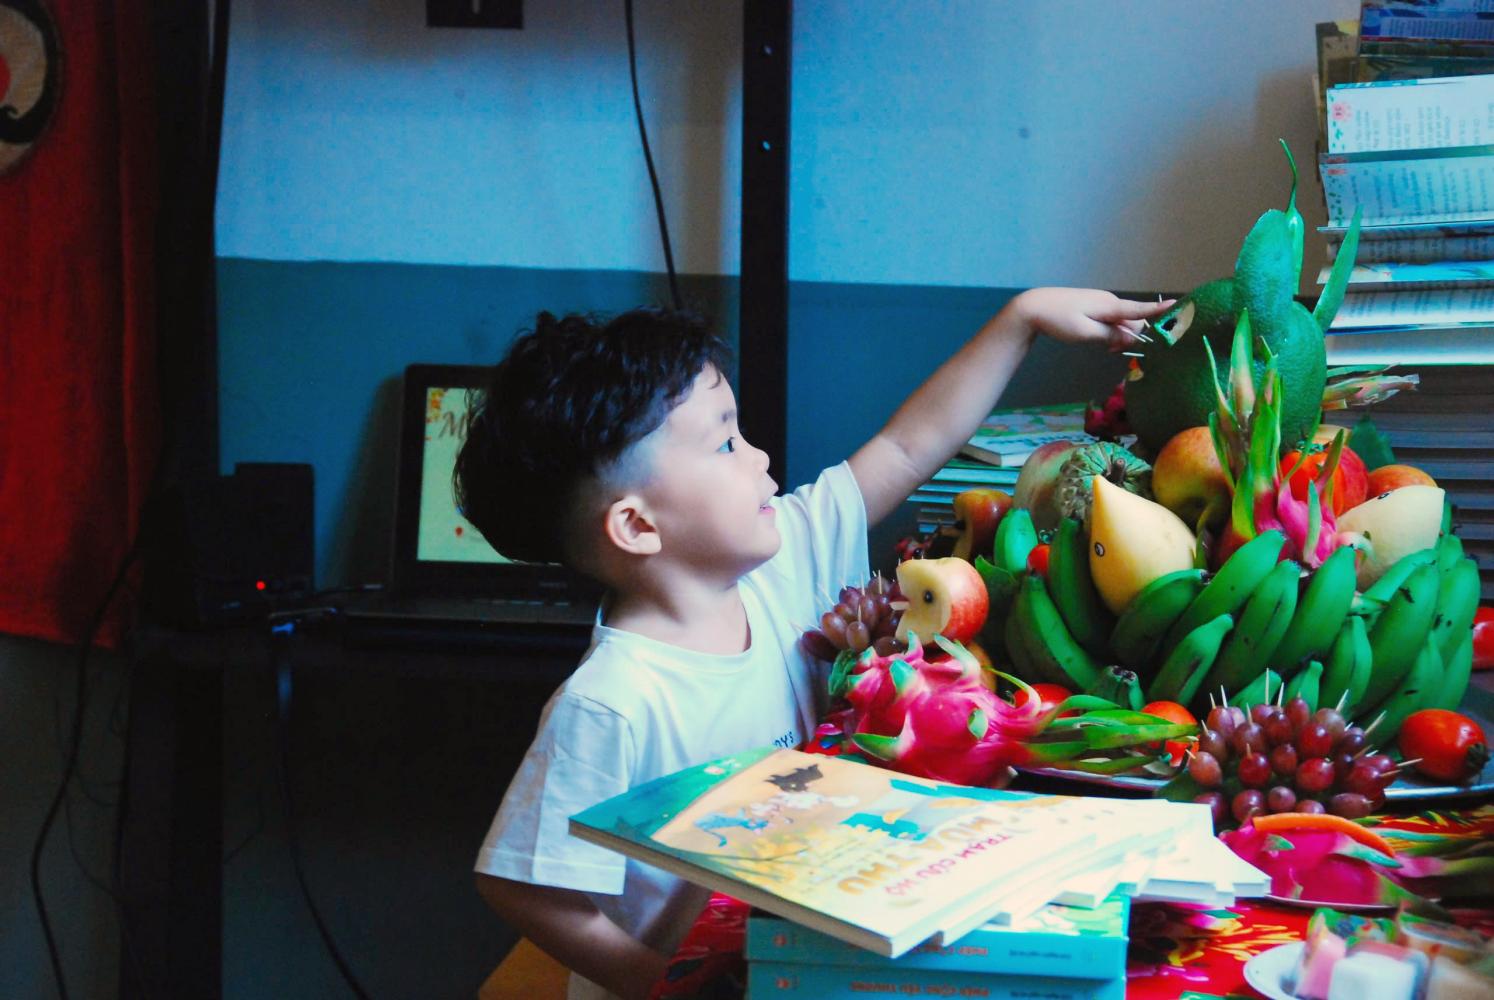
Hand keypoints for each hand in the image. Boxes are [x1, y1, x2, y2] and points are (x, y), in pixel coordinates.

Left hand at [1012, 287, 1176, 352]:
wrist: (1033, 307)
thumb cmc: (1058, 320)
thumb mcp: (1086, 333)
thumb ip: (1110, 336)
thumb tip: (1131, 338)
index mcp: (1110, 306)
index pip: (1140, 309)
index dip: (1160, 310)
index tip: (1180, 306)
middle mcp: (1110, 302)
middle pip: (1134, 319)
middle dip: (1133, 336)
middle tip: (1114, 351)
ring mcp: (1102, 303)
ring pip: (1123, 321)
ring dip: (1121, 336)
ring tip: (1106, 348)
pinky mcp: (1094, 307)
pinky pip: (1112, 320)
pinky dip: (1112, 332)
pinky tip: (1102, 341)